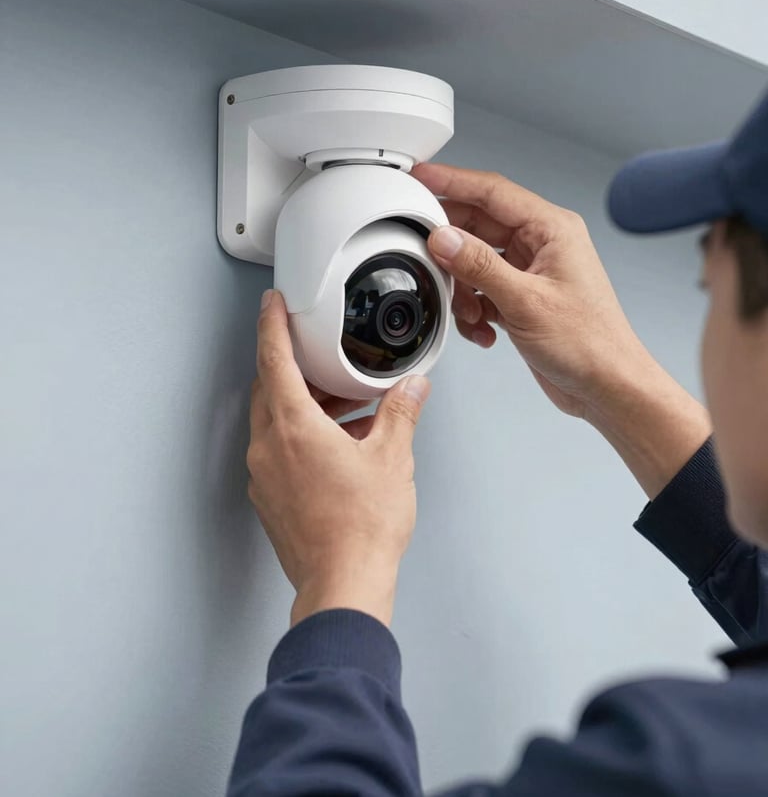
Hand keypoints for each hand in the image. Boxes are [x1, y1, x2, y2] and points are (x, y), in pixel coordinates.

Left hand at [247, 290, 430, 626]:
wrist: (343, 585)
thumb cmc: (362, 528)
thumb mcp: (392, 458)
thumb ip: (400, 413)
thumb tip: (411, 388)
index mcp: (293, 429)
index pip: (274, 360)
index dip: (271, 326)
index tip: (271, 305)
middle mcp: (270, 449)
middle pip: (271, 389)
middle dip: (295, 368)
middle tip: (321, 358)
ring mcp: (265, 476)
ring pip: (276, 421)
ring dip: (305, 405)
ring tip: (346, 407)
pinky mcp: (270, 498)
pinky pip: (279, 451)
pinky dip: (301, 435)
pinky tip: (338, 444)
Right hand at [411, 163, 710, 496]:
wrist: (606, 387)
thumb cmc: (589, 344)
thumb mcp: (526, 302)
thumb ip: (479, 266)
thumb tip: (443, 239)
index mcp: (551, 229)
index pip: (492, 192)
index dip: (451, 180)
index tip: (419, 177)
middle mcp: (541, 245)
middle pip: (477, 226)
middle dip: (452, 251)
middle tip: (427, 259)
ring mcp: (530, 271)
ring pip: (474, 262)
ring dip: (463, 289)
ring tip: (471, 313)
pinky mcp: (521, 297)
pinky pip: (481, 290)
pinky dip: (474, 310)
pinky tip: (484, 329)